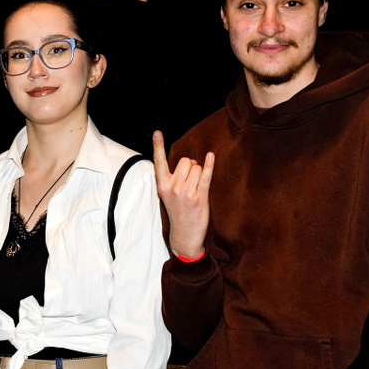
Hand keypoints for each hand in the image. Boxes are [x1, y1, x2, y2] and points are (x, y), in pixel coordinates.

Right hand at [152, 130, 214, 258]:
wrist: (184, 236)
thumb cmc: (178, 213)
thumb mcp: (168, 196)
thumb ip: (174, 179)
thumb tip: (191, 162)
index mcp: (162, 186)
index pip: (158, 162)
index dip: (158, 146)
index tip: (157, 132)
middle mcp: (172, 187)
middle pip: (186, 161)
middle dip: (191, 167)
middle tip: (191, 182)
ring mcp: (186, 192)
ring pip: (197, 168)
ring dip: (200, 174)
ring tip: (197, 189)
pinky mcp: (199, 197)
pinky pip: (206, 176)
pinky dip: (209, 165)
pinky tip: (211, 156)